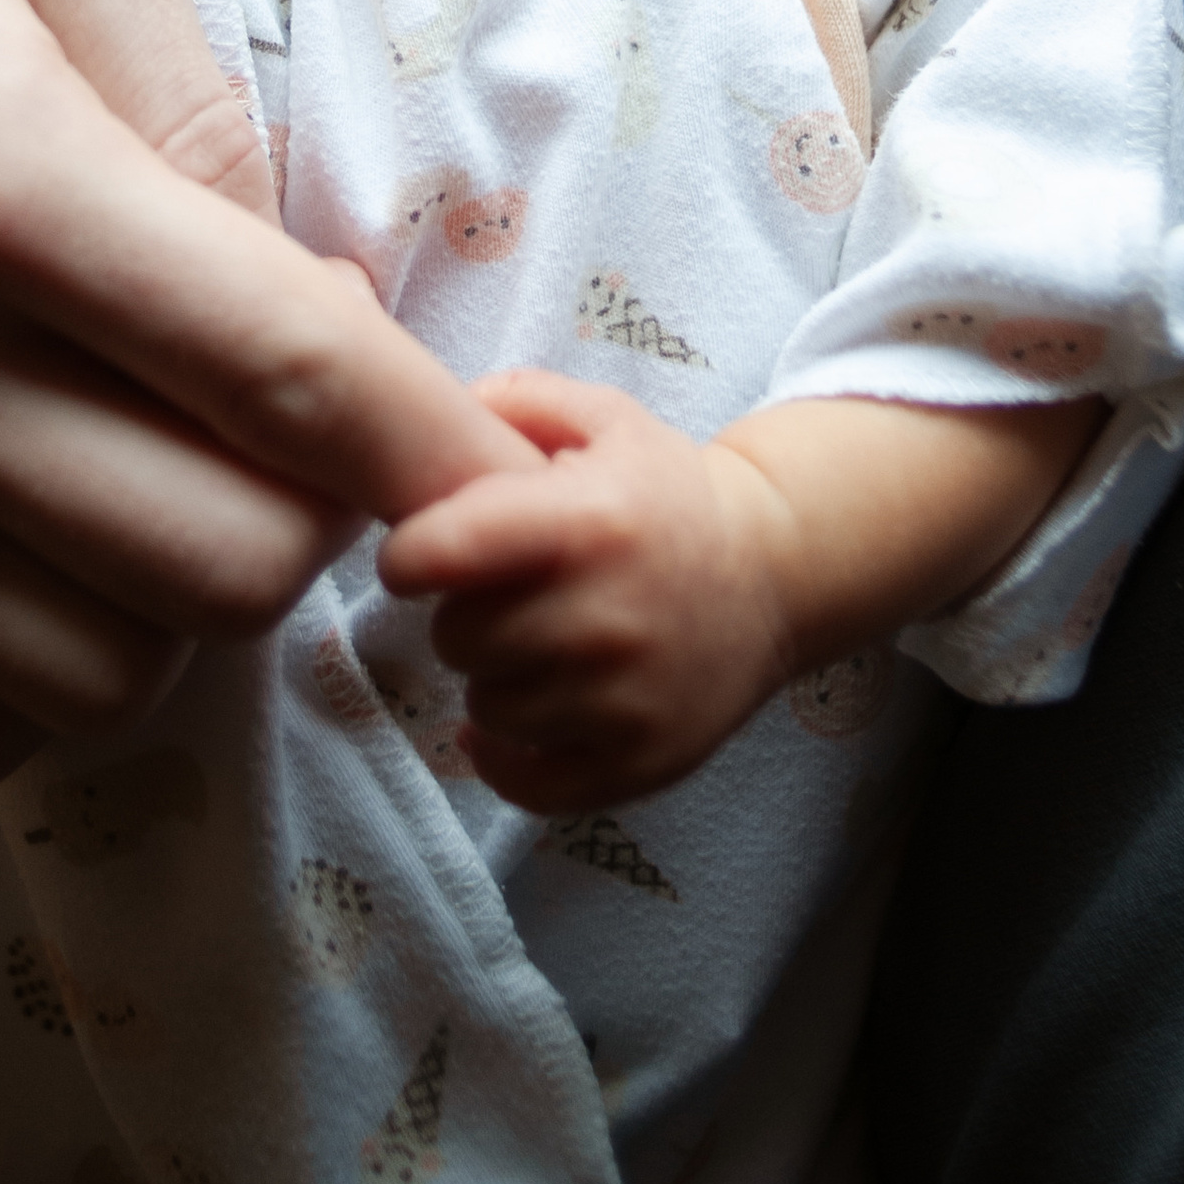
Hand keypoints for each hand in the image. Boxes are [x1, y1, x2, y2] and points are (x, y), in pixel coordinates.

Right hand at [0, 0, 538, 784]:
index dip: (439, 445)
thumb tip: (319, 311)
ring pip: (102, 675)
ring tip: (196, 453)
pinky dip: (61, 661)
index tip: (516, 464)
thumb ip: (207, 106)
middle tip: (324, 404)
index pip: (280, 378)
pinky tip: (81, 527)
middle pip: (215, 563)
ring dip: (197, 593)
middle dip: (328, 505)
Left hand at [380, 371, 1102, 811]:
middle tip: (498, 599)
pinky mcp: (639, 762)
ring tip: (530, 648)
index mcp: (587, 522)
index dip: (408, 555)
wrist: (774, 574)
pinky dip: (508, 757)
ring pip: (487, 706)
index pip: (442, 551)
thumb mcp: (606, 420)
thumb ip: (518, 401)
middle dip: (462, 614)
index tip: (418, 556)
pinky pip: (528, 783)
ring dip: (493, 679)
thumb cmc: (670, 495)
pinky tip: (518, 720)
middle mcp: (605, 615)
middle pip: (458, 637)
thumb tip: (442, 414)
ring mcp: (625, 699)